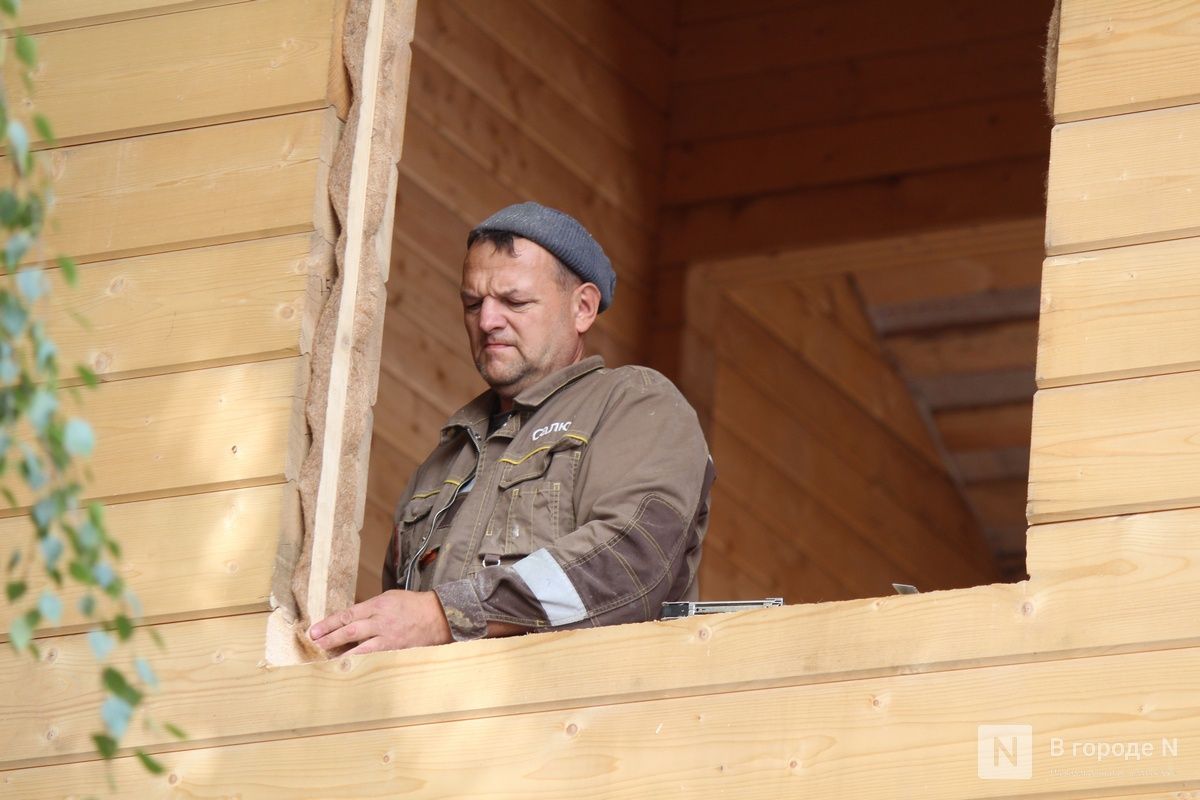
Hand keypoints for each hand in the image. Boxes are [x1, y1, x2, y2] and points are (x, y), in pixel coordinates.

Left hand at [308, 589, 452, 654]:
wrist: (438, 616)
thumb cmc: (413, 605)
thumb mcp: (390, 598)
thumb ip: (370, 608)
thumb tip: (349, 620)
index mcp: (378, 605)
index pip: (348, 614)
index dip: (329, 623)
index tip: (314, 630)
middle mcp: (381, 621)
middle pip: (350, 630)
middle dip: (329, 637)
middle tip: (314, 643)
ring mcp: (388, 638)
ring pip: (360, 648)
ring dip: (341, 654)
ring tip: (326, 659)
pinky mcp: (396, 651)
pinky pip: (374, 658)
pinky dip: (360, 663)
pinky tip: (349, 668)